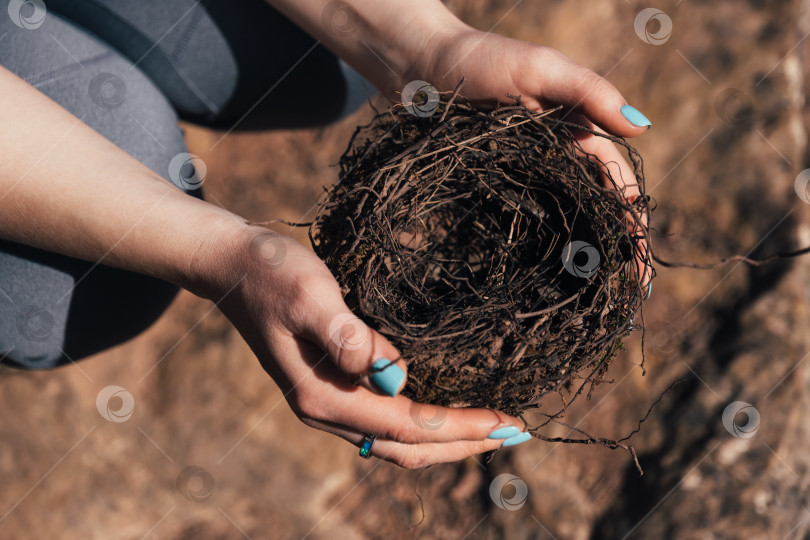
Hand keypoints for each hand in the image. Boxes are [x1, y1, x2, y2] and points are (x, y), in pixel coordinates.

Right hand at [213, 225, 529, 467]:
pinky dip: (425, 423)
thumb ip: (347, 334)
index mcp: (322, 393)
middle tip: (515, 432)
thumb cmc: (271, 273)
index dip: (459, 426)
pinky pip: (387, 421)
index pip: (405, 423)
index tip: (505, 419)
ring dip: (448, 439)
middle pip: (406, 446)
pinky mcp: (334, 386)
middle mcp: (326, 408)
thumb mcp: (308, 293)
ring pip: (398, 441)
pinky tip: (448, 408)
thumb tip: (395, 374)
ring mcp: (330, 401)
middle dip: (464, 444)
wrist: (233, 266)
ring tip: (493, 429)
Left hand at [405, 28, 652, 287]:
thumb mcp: (541, 69)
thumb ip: (590, 93)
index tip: (640, 261)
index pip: (617, 183)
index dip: (632, 222)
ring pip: (564, 221)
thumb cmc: (485, 60)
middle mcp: (558, 159)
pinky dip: (540, 248)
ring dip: (581, 256)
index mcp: (578, 133)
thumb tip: (642, 129)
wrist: (424, 67)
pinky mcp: (495, 186)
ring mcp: (527, 176)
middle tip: (626, 296)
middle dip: (615, 250)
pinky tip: (544, 277)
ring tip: (593, 297)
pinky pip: (524, 220)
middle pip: (595, 210)